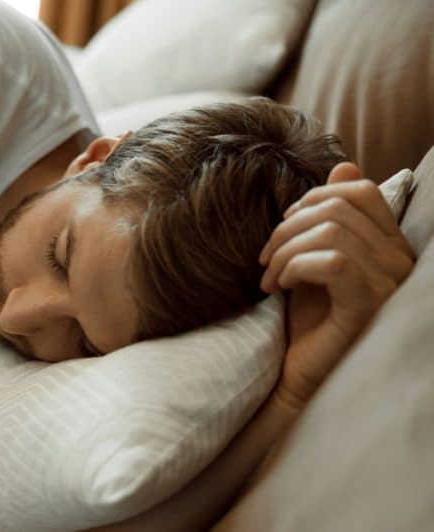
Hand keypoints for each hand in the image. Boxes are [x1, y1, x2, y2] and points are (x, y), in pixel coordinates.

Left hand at [258, 162, 414, 409]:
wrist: (298, 375)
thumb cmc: (307, 320)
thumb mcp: (313, 260)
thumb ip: (326, 219)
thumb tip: (343, 168)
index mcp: (388, 246)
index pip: (362, 191)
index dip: (314, 198)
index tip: (284, 228)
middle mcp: (399, 262)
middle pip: (339, 207)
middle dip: (289, 225)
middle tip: (266, 257)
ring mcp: (389, 285)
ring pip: (332, 232)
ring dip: (285, 250)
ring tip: (270, 277)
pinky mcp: (368, 306)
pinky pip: (333, 262)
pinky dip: (295, 267)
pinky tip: (280, 288)